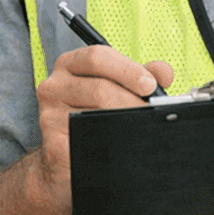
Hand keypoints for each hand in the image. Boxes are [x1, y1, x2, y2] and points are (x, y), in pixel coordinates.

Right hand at [31, 46, 173, 206]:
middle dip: (133, 101)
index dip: (127, 69)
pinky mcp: (53, 144)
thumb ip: (141, 75)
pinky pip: (89, 140)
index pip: (97, 57)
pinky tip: (121, 144)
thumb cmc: (94, 113)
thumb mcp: (116, 87)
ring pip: (96, 115)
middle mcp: (54, 86)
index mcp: (69, 65)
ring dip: (126, 122)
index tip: (150, 85)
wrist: (66, 157)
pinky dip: (112, 142)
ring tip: (140, 127)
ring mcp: (49, 116)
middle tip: (151, 112)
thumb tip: (164, 73)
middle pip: (100, 88)